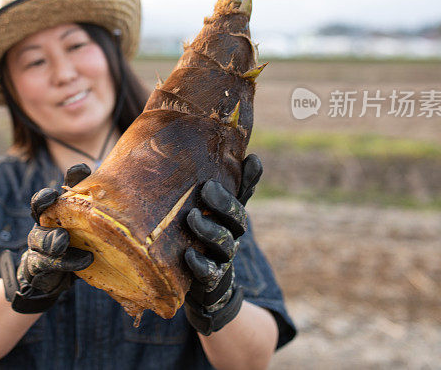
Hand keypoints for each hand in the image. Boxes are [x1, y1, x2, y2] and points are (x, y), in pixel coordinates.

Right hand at [0, 164, 93, 313]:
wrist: (54, 278)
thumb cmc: (81, 247)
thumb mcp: (93, 230)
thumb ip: (105, 217)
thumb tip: (139, 201)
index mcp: (61, 208)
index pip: (67, 186)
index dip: (72, 178)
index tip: (82, 169)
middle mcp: (46, 221)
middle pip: (40, 206)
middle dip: (44, 200)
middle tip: (51, 197)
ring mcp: (39, 243)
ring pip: (40, 237)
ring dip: (52, 239)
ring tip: (63, 240)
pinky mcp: (38, 264)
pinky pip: (47, 262)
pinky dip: (66, 262)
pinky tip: (84, 260)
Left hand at [183, 154, 261, 334]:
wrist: (203, 289)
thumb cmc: (200, 240)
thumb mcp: (205, 213)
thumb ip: (212, 190)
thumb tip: (218, 151)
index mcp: (230, 216)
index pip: (244, 194)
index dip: (251, 178)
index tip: (252, 159)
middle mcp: (231, 234)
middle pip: (237, 219)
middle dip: (224, 204)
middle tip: (207, 188)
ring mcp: (221, 258)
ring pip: (224, 243)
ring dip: (208, 230)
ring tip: (191, 217)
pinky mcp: (209, 280)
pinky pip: (208, 272)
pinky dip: (199, 264)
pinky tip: (188, 254)